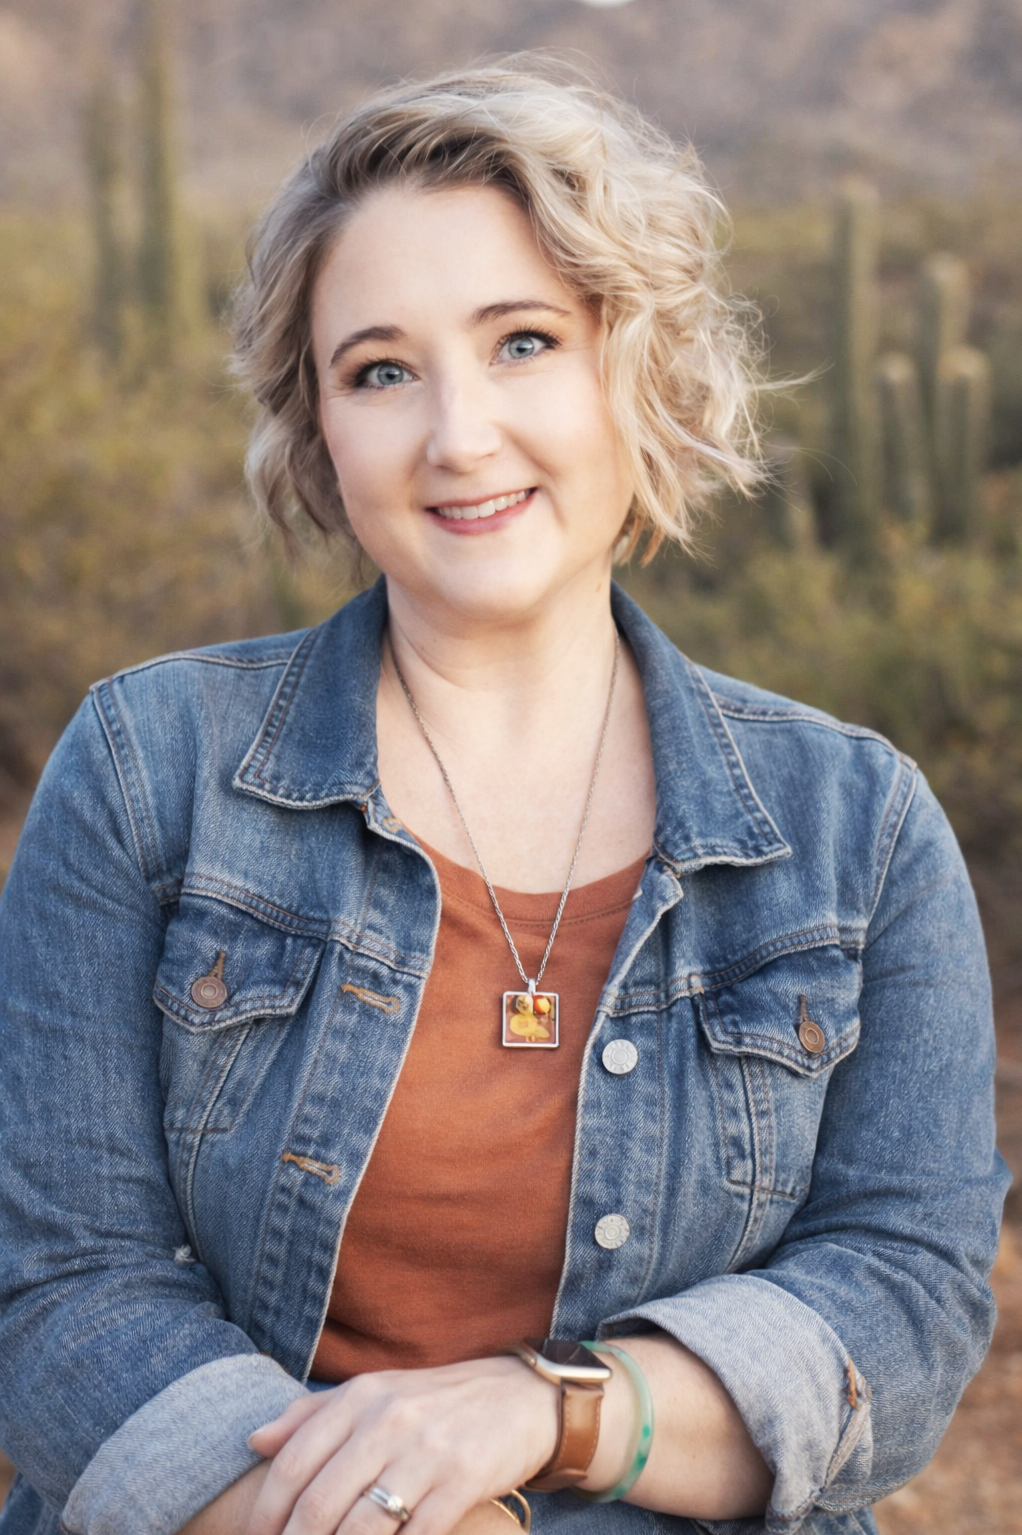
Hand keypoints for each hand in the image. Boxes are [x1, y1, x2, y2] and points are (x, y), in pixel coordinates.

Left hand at [243, 1355, 558, 1534]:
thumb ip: (313, 1414)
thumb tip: (255, 1440)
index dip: (268, 1510)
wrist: (520, 1396)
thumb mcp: (376, 1393)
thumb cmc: (436, 1402)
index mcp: (361, 1397)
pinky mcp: (463, 1481)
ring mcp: (428, 1451)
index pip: (295, 1461)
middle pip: (321, 1501)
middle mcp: (390, 1419)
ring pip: (361, 1527)